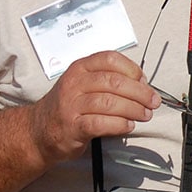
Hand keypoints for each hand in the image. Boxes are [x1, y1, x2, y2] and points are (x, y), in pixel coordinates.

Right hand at [28, 51, 159, 164]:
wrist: (38, 131)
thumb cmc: (69, 106)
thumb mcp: (84, 84)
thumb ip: (109, 80)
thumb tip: (142, 84)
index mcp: (80, 68)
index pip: (110, 59)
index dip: (132, 69)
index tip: (144, 81)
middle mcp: (74, 83)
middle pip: (114, 82)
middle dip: (140, 92)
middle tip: (152, 101)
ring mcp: (71, 105)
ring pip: (109, 102)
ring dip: (133, 109)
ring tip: (144, 114)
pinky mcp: (71, 127)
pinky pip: (100, 123)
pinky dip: (119, 124)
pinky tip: (127, 125)